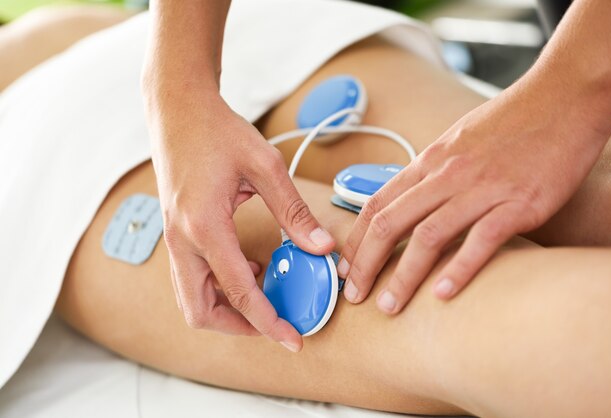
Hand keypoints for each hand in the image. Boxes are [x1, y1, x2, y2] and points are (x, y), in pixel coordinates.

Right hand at [144, 82, 334, 351]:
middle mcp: (182, 240)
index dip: (268, 322)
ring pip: (192, 298)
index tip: (292, 340)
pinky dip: (218, 287)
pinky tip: (249, 268)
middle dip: (239, 327)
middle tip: (275, 323)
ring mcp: (173, 238)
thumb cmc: (217, 130)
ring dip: (226, 309)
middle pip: (202, 311)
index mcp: (204, 226)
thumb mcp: (265, 166)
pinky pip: (192, 277)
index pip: (239, 292)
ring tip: (265, 295)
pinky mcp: (175, 232)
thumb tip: (322, 248)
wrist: (178, 109)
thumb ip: (294, 212)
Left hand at [338, 71, 610, 312]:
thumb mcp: (458, 139)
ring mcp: (482, 188)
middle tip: (354, 296)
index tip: (345, 267)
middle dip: (365, 265)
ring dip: (402, 277)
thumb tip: (414, 197)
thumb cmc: (513, 119)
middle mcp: (448, 174)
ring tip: (388, 307)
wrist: (564, 95)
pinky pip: (481, 240)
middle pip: (390, 224)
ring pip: (427, 237)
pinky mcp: (519, 202)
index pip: (377, 203)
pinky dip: (459, 269)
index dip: (356, 239)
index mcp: (431, 160)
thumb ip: (434, 171)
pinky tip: (442, 294)